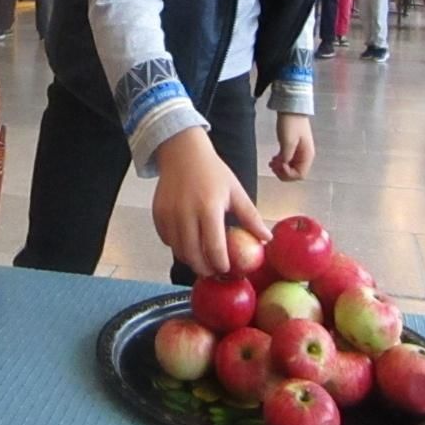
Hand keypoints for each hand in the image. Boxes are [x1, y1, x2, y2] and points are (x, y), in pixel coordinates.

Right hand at [153, 128, 269, 276]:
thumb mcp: (236, 191)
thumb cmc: (212, 172)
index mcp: (209, 208)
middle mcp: (186, 213)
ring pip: (178, 250)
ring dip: (190, 259)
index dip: (221, 264)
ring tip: (202, 260)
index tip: (227, 270)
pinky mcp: (158, 214)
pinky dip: (177, 246)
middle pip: (193, 255)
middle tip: (214, 271)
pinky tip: (188, 242)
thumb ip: (251, 217)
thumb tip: (266, 239)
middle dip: (204, 269)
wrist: (183, 152)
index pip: (214, 248)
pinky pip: (167, 239)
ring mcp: (169, 214)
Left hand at [270, 114, 313, 181]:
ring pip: (291, 167)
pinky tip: (273, 158)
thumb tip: (284, 166)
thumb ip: (287, 157)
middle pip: (296, 172)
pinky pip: (288, 159)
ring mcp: (299, 151)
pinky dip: (281, 161)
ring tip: (271, 162)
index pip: (300, 174)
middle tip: (272, 165)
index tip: (279, 166)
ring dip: (281, 167)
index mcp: (307, 155)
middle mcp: (305, 155)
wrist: (291, 108)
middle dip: (283, 172)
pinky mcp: (293, 146)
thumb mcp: (288, 142)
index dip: (288, 174)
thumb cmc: (291, 124)